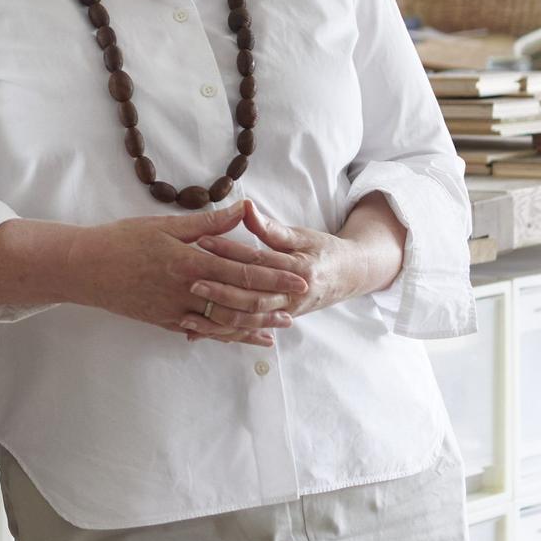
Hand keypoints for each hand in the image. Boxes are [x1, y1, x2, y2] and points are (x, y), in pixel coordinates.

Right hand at [63, 199, 308, 348]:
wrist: (84, 269)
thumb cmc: (123, 240)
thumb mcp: (166, 225)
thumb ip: (208, 223)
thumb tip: (243, 209)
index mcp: (190, 262)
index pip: (242, 271)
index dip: (274, 275)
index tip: (299, 276)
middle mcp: (186, 291)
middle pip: (239, 301)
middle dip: (272, 303)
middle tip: (300, 302)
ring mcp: (175, 311)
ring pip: (223, 322)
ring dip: (254, 324)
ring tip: (279, 325)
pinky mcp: (165, 322)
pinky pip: (203, 331)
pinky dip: (226, 335)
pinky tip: (241, 337)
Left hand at [188, 197, 368, 338]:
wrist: (350, 275)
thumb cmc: (323, 250)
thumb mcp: (301, 235)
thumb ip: (270, 227)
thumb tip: (244, 207)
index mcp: (300, 268)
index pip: (258, 260)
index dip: (229, 250)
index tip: (201, 240)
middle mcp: (294, 294)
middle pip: (252, 296)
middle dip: (220, 290)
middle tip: (191, 280)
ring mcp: (288, 312)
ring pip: (249, 319)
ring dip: (219, 317)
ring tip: (189, 312)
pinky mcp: (280, 321)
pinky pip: (249, 330)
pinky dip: (224, 332)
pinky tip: (199, 333)